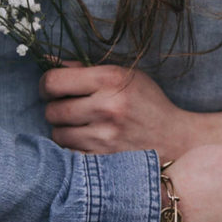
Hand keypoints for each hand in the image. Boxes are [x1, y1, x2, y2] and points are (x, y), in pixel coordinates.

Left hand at [40, 63, 221, 160]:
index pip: (53, 81)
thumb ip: (85, 68)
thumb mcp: (124, 76)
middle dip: (56, 109)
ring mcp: (104, 137)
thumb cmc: (147, 103)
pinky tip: (88, 143)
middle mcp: (106, 107)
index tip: (53, 90)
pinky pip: (68, 155)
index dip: (46, 86)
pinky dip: (74, 149)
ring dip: (65, 131)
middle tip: (71, 110)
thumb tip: (47, 60)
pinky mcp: (104, 161)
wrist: (175, 139)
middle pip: (52, 110)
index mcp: (109, 79)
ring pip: (57, 134)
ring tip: (83, 127)